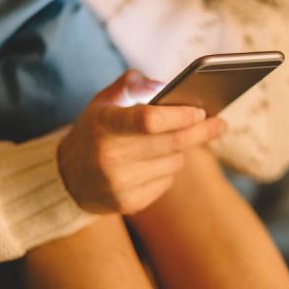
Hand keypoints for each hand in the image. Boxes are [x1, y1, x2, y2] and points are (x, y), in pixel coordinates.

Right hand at [57, 70, 227, 215]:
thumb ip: (131, 85)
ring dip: (180, 151)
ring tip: (169, 143)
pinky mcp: (128, 204)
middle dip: (201, 131)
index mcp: (104, 125)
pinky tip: (153, 164)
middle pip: (172, 143)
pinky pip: (166, 182)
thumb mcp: (103, 102)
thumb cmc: (94, 132)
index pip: (149, 120)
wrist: (67, 178)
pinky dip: (167, 170)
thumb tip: (164, 85)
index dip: (180, 115)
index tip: (201, 111)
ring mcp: (119, 184)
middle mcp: (110, 157)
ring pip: (174, 163)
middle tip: (220, 124)